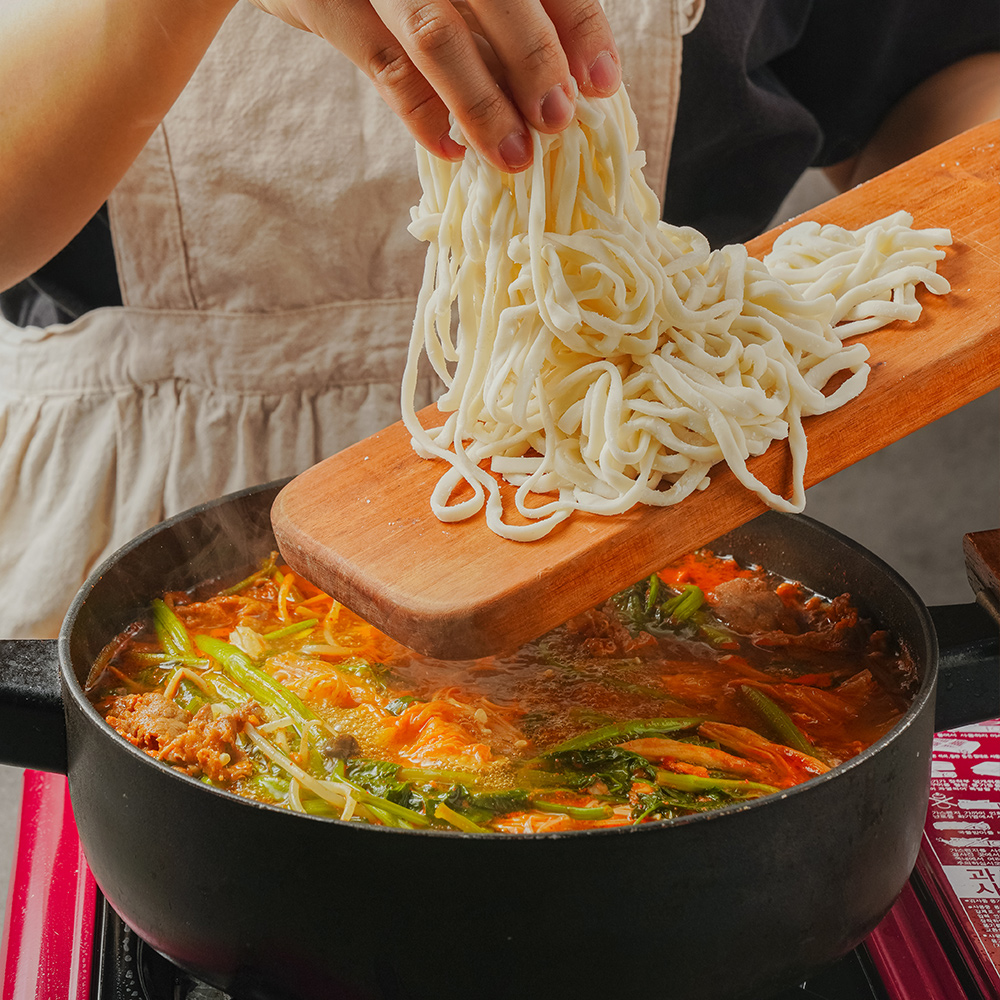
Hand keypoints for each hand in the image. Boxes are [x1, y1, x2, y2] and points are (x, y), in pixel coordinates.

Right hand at [245, 0, 621, 170]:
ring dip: (480, 102)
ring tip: (513, 154)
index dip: (578, 25)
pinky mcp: (323, 1)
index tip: (602, 83)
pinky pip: (382, 65)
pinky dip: (420, 114)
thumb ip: (503, 13)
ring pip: (436, 35)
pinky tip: (450, 148)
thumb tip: (570, 78)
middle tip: (558, 119)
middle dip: (534, 60)